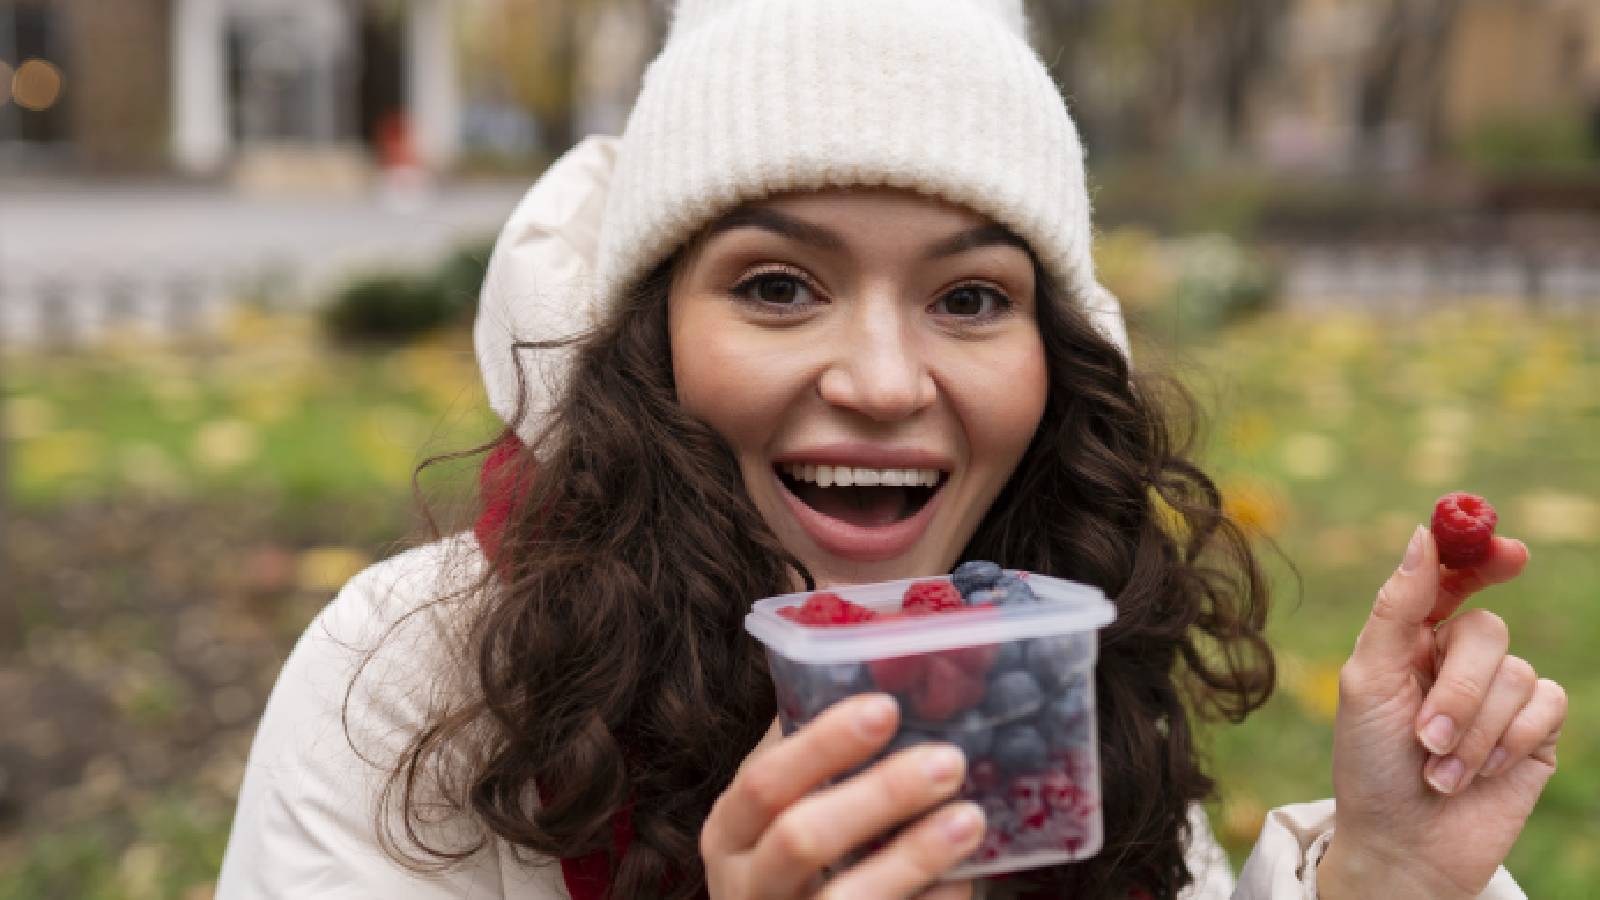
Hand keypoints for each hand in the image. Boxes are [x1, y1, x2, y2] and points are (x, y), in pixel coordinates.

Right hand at [701, 693, 984, 898]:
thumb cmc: (791, 867)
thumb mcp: (780, 813)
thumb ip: (814, 760)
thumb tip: (884, 676)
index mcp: (730, 833)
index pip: (765, 782)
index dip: (824, 744)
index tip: (886, 708)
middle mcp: (748, 888)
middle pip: (803, 838)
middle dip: (879, 795)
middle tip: (949, 760)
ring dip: (915, 856)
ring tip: (972, 818)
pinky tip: (966, 880)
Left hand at [1320, 528, 1565, 898]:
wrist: (1403, 845)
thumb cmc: (1370, 764)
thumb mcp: (1367, 681)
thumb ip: (1397, 608)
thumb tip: (1422, 535)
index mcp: (1411, 639)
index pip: (1451, 582)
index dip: (1479, 559)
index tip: (1509, 552)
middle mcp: (1458, 661)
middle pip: (1487, 631)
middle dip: (1457, 690)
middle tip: (1425, 737)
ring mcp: (1500, 696)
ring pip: (1515, 674)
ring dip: (1474, 732)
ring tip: (1439, 771)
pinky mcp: (1535, 734)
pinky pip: (1547, 706)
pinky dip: (1510, 743)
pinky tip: (1480, 775)